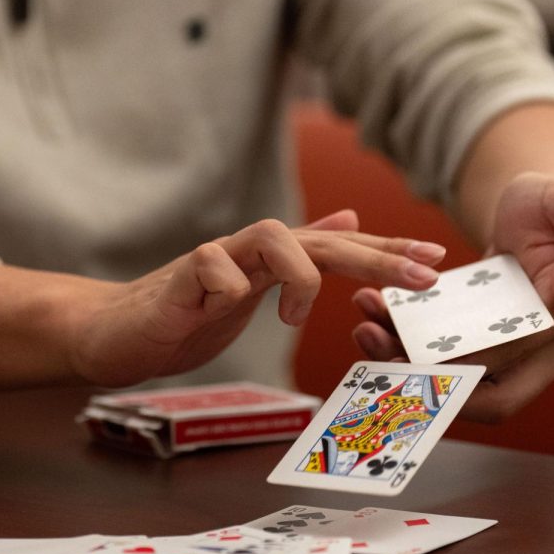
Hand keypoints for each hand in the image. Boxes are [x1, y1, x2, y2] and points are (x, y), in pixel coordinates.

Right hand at [71, 210, 446, 387]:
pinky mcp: (179, 281)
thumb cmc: (186, 314)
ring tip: (296, 317)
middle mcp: (247, 252)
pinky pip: (212, 265)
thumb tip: (347, 221)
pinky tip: (228, 308)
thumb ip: (299, 260)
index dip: (387, 251)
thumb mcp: (255, 290)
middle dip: (375, 256)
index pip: (337, 249)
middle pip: (318, 240)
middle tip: (422, 275)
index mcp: (269, 263)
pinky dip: (230, 286)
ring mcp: (213, 262)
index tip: (436, 260)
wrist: (117, 332)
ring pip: (269, 237)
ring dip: (298, 274)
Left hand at [351, 172, 553, 421]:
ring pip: (454, 380)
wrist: (535, 204)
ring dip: (404, 361)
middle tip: (378, 348)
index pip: (509, 372)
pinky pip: (440, 355)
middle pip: (481, 396)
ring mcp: (507, 351)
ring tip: (366, 326)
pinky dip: (404, 341)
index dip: (462, 372)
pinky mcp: (479, 340)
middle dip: (425, 381)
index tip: (415, 355)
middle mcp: (539, 353)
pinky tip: (375, 314)